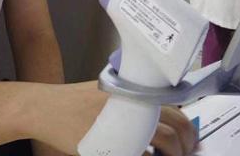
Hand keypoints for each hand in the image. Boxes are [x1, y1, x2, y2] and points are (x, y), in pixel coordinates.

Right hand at [34, 84, 197, 155]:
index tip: (190, 142)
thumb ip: (134, 101)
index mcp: (137, 90)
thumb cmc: (76, 102)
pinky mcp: (116, 144)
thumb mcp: (110, 92)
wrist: (48, 108)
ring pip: (167, 142)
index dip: (188, 130)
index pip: (177, 110)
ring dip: (174, 155)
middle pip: (178, 127)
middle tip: (184, 154)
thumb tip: (162, 119)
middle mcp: (136, 104)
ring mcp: (128, 125)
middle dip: (186, 145)